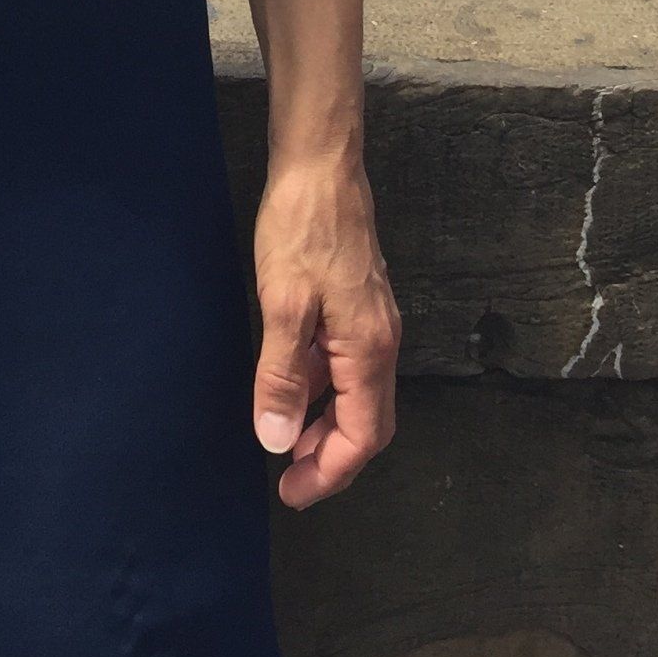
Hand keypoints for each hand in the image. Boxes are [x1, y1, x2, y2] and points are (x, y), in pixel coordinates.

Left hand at [250, 148, 400, 507]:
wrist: (320, 164)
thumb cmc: (302, 228)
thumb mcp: (283, 304)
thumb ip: (282, 375)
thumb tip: (277, 441)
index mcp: (368, 348)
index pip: (362, 435)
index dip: (329, 472)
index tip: (291, 492)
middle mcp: (380, 341)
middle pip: (367, 421)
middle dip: (330, 456)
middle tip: (288, 478)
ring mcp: (370, 320)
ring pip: (355, 393)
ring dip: (324, 422)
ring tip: (284, 438)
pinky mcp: (355, 302)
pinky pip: (344, 363)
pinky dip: (321, 386)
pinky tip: (290, 382)